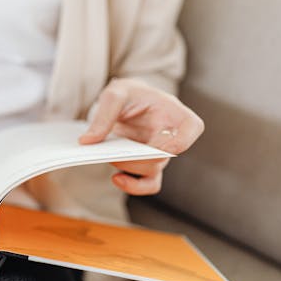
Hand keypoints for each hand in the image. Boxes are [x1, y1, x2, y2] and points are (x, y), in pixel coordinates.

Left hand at [78, 78, 204, 195]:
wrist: (124, 101)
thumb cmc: (127, 94)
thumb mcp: (115, 93)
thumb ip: (104, 115)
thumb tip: (88, 141)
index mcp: (175, 112)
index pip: (192, 130)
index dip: (173, 143)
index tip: (149, 146)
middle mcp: (173, 135)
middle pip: (163, 156)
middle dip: (136, 158)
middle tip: (113, 151)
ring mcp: (160, 153)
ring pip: (153, 171)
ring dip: (128, 168)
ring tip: (108, 158)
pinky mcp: (147, 165)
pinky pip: (149, 184)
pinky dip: (134, 186)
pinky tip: (116, 178)